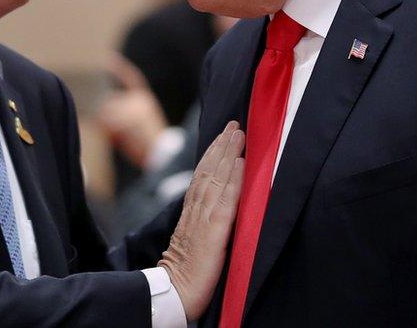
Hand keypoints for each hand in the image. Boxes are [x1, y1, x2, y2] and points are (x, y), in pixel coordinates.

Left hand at [94, 54, 168, 167]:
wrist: (164, 155)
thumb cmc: (147, 145)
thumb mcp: (134, 127)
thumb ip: (116, 119)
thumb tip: (98, 118)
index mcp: (144, 99)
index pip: (131, 78)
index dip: (120, 68)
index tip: (109, 57)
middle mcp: (139, 99)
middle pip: (109, 104)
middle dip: (107, 121)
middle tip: (120, 137)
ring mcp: (134, 107)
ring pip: (106, 114)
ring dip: (108, 129)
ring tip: (125, 140)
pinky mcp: (129, 118)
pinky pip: (109, 123)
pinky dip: (110, 133)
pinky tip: (122, 140)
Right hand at [159, 121, 243, 320]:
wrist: (175, 292)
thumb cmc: (187, 271)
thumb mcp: (193, 239)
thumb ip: (201, 220)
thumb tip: (216, 206)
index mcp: (191, 212)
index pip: (202, 175)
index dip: (213, 154)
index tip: (224, 134)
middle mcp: (196, 210)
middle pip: (209, 170)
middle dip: (222, 145)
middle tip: (234, 124)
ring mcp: (204, 218)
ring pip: (216, 178)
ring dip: (228, 153)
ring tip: (238, 134)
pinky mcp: (215, 231)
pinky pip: (226, 199)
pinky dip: (234, 179)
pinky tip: (241, 163)